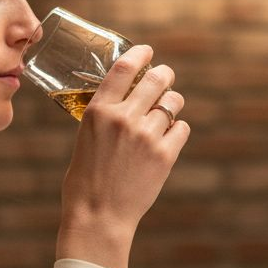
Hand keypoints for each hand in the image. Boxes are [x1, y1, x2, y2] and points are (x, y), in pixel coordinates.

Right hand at [56, 45, 188, 267]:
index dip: (141, 53)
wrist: (99, 216)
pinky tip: (169, 136)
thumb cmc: (85, 181)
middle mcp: (124, 118)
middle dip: (164, 74)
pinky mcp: (165, 155)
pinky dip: (177, 129)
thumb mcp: (85, 139)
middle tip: (166, 76)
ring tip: (168, 109)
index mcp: (99, 111)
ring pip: (173, 103)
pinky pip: (182, 128)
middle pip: (156, 79)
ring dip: (172, 103)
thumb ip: (105, 117)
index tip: (148, 50)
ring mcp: (147, 136)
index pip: (125, 67)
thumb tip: (124, 101)